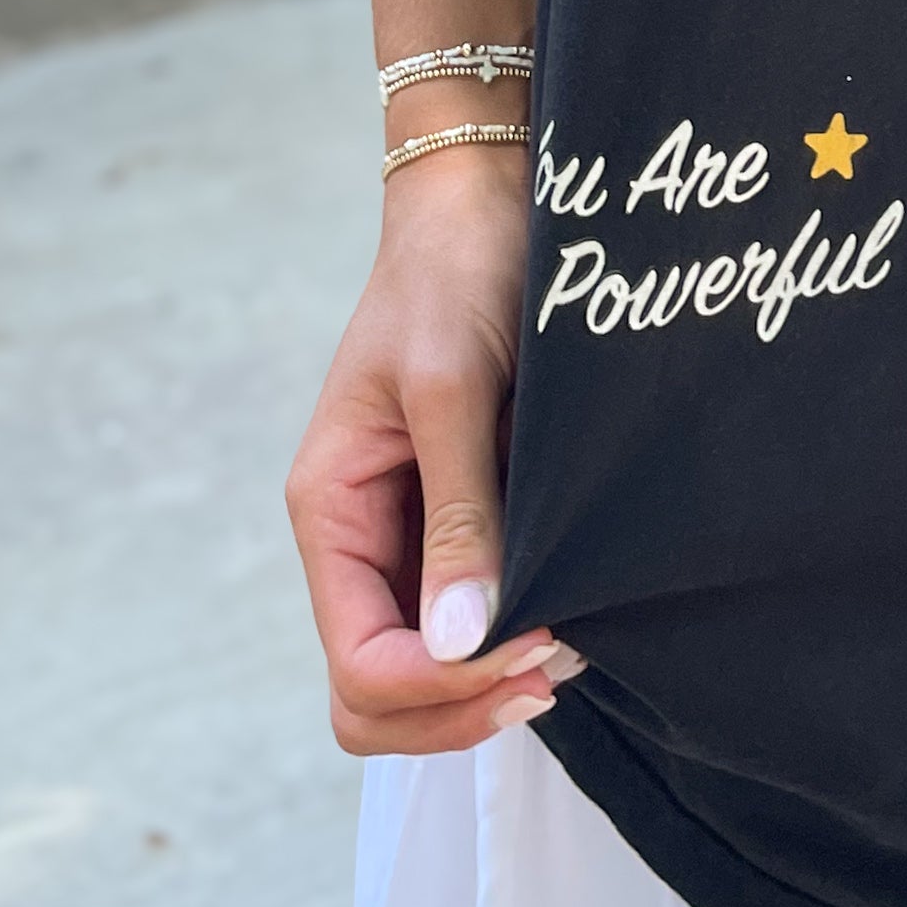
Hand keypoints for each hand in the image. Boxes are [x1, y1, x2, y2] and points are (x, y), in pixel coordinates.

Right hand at [286, 144, 574, 753]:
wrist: (492, 199)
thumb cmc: (459, 272)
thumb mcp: (450, 386)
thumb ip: (457, 515)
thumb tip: (458, 643)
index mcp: (330, 512)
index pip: (361, 667)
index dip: (443, 687)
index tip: (533, 646)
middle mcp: (362, 542)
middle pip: (379, 699)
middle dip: (460, 707)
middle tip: (557, 663)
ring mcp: (412, 539)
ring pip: (429, 675)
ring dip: (493, 684)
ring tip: (575, 640)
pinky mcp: (467, 522)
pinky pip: (475, 622)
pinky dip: (516, 641)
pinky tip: (576, 611)